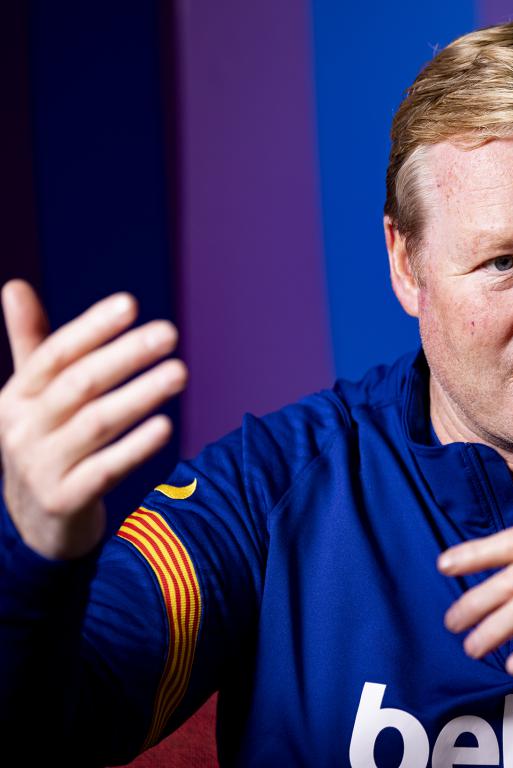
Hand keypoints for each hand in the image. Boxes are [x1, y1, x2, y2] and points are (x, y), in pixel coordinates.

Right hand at [0, 280, 186, 558]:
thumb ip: (33, 344)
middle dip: (125, 355)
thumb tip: (13, 284)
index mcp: (13, 397)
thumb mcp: (30, 397)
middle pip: (79, 384)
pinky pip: (104, 470)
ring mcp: (40, 467)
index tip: (130, 303)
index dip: (91, 327)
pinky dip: (135, 448)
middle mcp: (21, 430)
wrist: (35, 523)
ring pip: (96, 424)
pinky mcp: (64, 501)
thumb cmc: (44, 443)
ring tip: (180, 372)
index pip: (54, 354)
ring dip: (140, 395)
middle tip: (170, 333)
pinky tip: (166, 426)